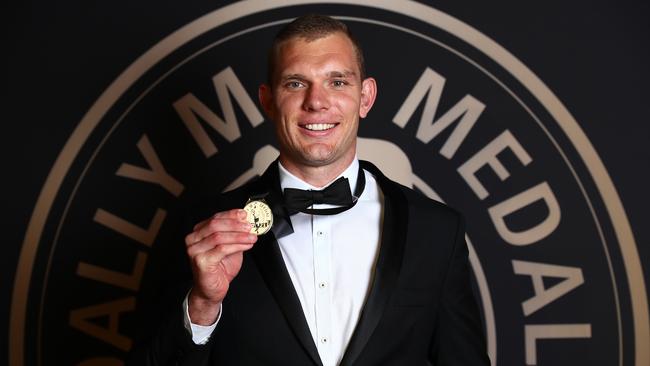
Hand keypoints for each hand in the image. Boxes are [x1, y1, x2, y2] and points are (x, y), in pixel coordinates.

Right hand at [185, 209, 256, 324]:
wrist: (211, 290)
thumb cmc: (219, 269)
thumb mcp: (229, 246)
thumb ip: (235, 234)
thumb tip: (246, 221)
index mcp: (199, 232)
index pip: (215, 218)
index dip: (231, 215)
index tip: (245, 214)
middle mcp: (193, 239)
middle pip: (216, 224)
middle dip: (236, 224)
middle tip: (250, 227)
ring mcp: (195, 250)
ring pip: (219, 236)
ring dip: (239, 236)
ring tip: (252, 237)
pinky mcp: (200, 261)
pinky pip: (222, 249)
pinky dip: (237, 245)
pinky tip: (247, 246)